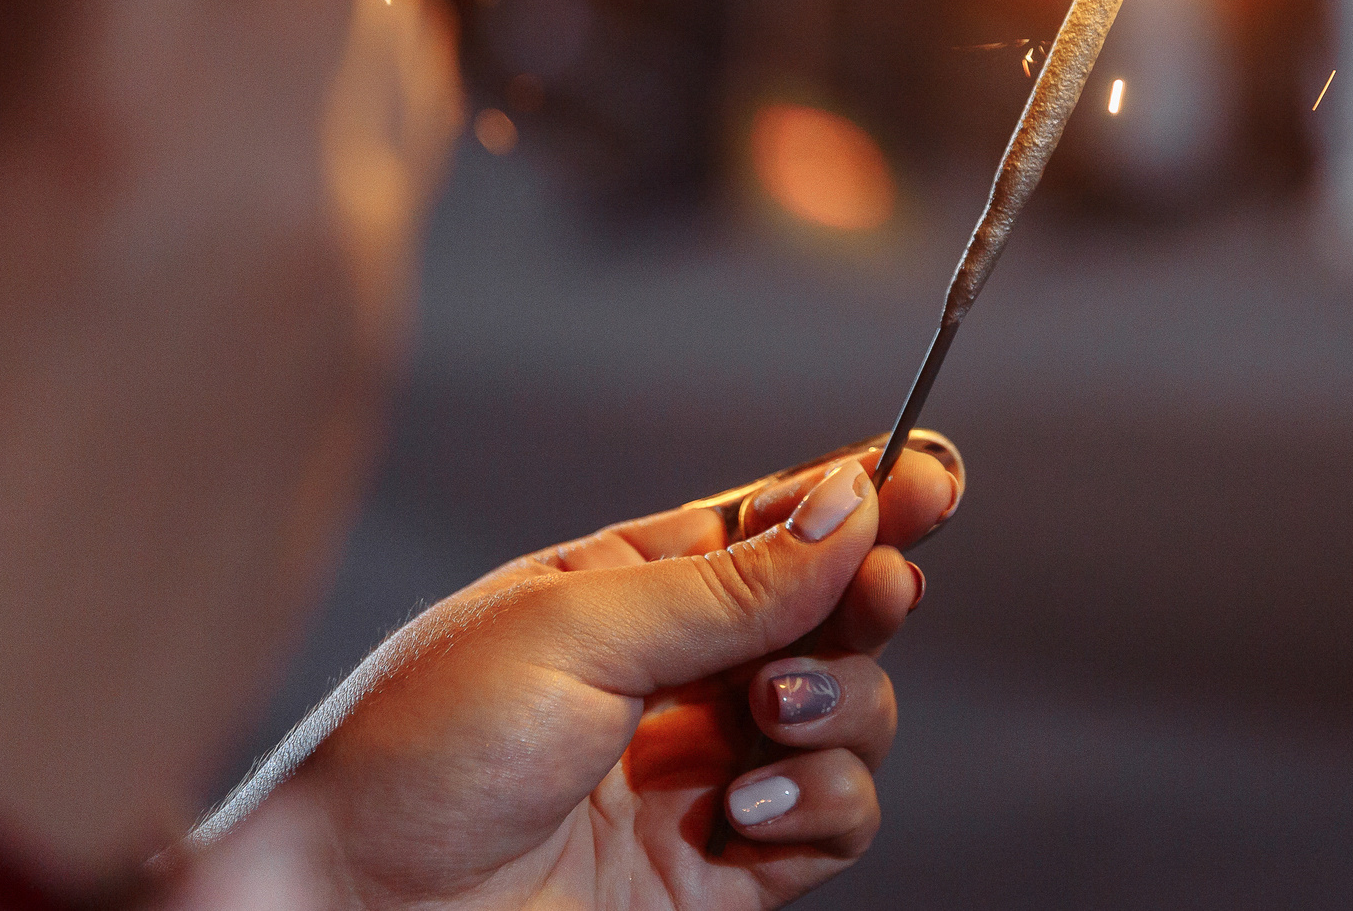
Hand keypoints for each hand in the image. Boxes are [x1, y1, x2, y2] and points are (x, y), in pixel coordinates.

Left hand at [214, 436, 962, 909]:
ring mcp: (707, 775)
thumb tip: (851, 505)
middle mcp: (680, 675)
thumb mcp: (574, 628)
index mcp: (633, 587)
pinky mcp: (724, 873)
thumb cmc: (419, 751)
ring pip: (853, 715)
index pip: (777, 525)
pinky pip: (833, 822)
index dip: (865, 498)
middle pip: (836, 613)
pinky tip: (751, 806)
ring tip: (763, 723)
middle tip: (877, 595)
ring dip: (839, 707)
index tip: (934, 480)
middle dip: (869, 598)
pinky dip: (819, 804)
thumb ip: (729, 582)